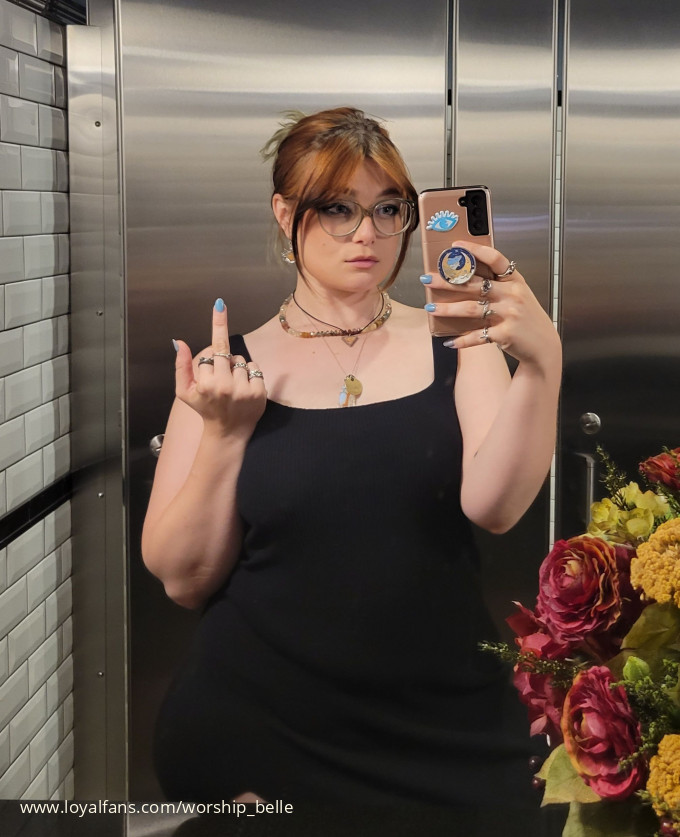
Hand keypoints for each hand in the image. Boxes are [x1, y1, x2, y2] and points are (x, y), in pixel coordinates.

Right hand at [174, 300, 266, 438]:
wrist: (227, 432)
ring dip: (236, 369)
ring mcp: (243, 390)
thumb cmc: (205, 409)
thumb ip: (181, 366)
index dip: (218, 323)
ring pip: (241, 361)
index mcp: (206, 383)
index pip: (213, 349)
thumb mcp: (184, 391)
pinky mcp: (259, 393)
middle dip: (222, 362)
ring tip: (231, 387)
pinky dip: (249, 374)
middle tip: (220, 380)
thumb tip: (179, 341)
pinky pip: (254, 368)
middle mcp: (225, 385)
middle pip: (226, 354)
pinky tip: (243, 389)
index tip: (220, 304)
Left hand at [424, 240, 560, 367]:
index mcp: (515, 280)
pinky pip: (477, 335)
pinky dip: (462, 340)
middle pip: (474, 284)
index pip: (495, 258)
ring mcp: (509, 314)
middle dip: (447, 281)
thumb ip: (498, 285)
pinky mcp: (505, 334)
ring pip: (471, 308)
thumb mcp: (518, 295)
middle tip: (427, 280)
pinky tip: (449, 341)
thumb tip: (464, 278)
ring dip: (447, 309)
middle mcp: (512, 294)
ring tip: (431, 309)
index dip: (474, 250)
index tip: (455, 246)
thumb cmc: (526, 318)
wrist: (544, 346)